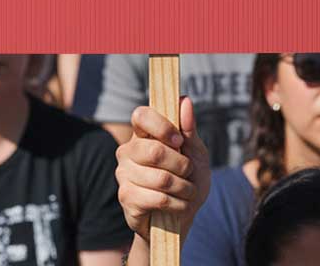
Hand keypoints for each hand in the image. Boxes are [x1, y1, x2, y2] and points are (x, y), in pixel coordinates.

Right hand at [116, 97, 210, 242]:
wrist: (181, 218)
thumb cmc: (188, 179)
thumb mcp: (195, 153)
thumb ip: (189, 129)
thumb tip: (185, 100)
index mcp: (142, 133)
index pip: (141, 115)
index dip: (162, 126)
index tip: (180, 141)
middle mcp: (128, 150)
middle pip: (154, 150)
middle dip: (181, 165)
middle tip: (189, 172)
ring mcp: (123, 174)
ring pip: (160, 178)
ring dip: (183, 187)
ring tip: (187, 191)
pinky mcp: (126, 198)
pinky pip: (157, 198)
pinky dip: (177, 203)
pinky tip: (178, 205)